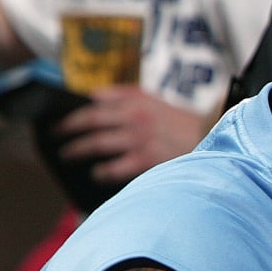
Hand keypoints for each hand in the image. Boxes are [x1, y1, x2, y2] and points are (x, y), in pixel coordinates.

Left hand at [57, 85, 211, 183]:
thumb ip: (126, 96)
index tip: (60, 118)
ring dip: (78, 150)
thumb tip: (93, 96)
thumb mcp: (156, 100)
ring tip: (68, 155)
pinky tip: (96, 174)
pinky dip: (102, 171)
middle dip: (68, 130)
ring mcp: (140, 138)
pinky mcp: (147, 158)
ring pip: (97, 143)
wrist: (214, 138)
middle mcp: (135, 116)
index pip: (95, 103)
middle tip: (57, 137)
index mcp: (137, 100)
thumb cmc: (185, 124)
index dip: (74, 112)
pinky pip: (115, 166)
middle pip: (90, 121)